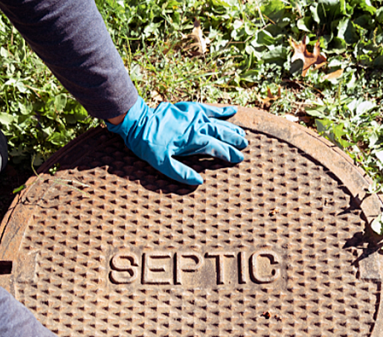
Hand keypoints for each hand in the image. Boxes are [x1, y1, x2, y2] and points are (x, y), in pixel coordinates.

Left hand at [106, 98, 247, 184]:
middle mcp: (197, 126)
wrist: (138, 121)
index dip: (229, 154)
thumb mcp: (161, 164)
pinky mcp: (189, 108)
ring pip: (218, 122)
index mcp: (193, 141)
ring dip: (231, 128)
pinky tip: (232, 111)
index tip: (239, 158)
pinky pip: (208, 108)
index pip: (217, 148)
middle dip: (234, 140)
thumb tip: (199, 181)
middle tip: (245, 146)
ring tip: (242, 134)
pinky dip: (221, 110)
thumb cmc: (148, 145)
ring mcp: (194, 116)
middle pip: (221, 133)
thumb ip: (181, 173)